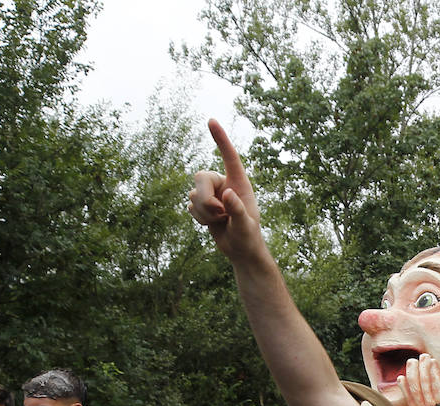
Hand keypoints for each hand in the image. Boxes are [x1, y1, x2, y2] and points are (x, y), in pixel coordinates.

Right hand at [188, 119, 263, 261]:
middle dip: (205, 198)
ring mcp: (212, 194)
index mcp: (239, 183)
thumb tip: (228, 194)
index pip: (229, 157)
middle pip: (201, 177)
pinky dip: (199, 218)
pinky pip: (190, 206)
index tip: (211, 121)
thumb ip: (238, 211)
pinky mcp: (202, 204)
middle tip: (219, 214)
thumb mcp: (246, 227)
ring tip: (221, 221)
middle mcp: (223, 184)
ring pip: (193, 194)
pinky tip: (211, 223)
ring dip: (204, 212)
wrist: (241, 250)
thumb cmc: (248, 237)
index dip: (220, 139)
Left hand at [401, 354, 439, 405]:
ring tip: (412, 362)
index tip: (432, 360)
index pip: (437, 388)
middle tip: (424, 356)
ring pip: (415, 393)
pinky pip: (409, 402)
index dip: (434, 373)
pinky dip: (404, 390)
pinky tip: (401, 378)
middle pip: (424, 387)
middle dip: (422, 370)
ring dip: (412, 376)